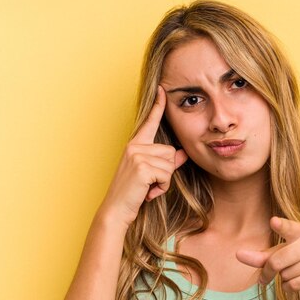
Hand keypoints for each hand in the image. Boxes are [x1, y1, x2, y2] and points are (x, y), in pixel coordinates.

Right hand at [98, 86, 187, 226]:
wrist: (116, 211)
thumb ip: (167, 162)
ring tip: (147, 188)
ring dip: (164, 181)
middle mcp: (135, 146)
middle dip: (166, 171)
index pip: (149, 122)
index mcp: (135, 145)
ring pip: (170, 164)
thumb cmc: (133, 194)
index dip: (158, 106)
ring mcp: (137, 155)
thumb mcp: (151, 175)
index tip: (163, 89)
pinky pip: (167, 175)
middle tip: (149, 183)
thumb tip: (183, 153)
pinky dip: (162, 187)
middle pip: (170, 151)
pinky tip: (148, 193)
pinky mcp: (142, 167)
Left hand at [236, 217, 299, 299]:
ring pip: (285, 275)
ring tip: (296, 273)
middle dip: (268, 272)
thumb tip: (238, 255)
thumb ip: (263, 255)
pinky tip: (299, 283)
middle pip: (277, 261)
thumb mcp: (285, 252)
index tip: (273, 222)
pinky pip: (293, 285)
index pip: (289, 228)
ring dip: (284, 279)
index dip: (281, 226)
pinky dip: (290, 288)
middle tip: (264, 277)